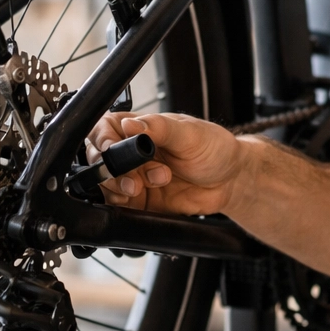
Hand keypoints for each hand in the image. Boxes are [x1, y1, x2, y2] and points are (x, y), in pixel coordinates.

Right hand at [85, 112, 248, 215]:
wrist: (231, 180)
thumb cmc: (213, 148)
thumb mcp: (190, 133)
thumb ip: (158, 128)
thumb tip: (130, 125)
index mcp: (138, 127)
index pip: (103, 129)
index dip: (102, 140)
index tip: (111, 150)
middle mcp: (130, 153)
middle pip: (98, 160)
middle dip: (113, 171)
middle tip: (136, 179)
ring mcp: (133, 177)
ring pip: (106, 185)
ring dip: (121, 188)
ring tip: (148, 185)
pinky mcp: (140, 201)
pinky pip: (119, 206)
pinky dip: (124, 205)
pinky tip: (142, 198)